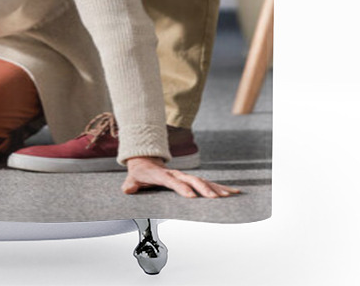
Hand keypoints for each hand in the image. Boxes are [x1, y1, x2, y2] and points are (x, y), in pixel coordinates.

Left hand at [122, 157, 240, 198]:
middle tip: (216, 198)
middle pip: (192, 180)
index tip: (191, 197)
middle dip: (204, 189)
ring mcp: (185, 176)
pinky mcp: (191, 180)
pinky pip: (207, 183)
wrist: (146, 160)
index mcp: (163, 175)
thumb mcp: (132, 178)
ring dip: (216, 188)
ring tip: (229, 195)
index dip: (182, 188)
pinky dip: (220, 187)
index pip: (173, 181)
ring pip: (203, 181)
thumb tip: (127, 189)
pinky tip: (233, 192)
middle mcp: (177, 174)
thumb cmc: (140, 172)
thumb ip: (130, 184)